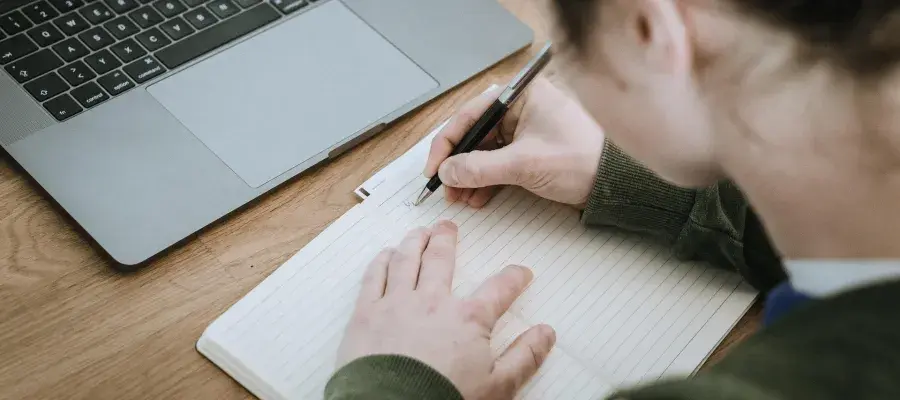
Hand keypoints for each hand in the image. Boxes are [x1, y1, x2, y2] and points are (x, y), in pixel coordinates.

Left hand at [336, 221, 556, 398]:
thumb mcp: (498, 387)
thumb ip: (524, 357)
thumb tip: (546, 333)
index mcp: (467, 319)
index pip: (498, 289)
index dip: (513, 278)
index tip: (520, 272)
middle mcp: (432, 302)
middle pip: (441, 260)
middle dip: (446, 240)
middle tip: (448, 227)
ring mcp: (396, 304)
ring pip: (405, 260)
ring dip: (413, 242)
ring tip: (418, 232)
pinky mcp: (366, 315)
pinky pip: (374, 278)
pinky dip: (380, 262)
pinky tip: (385, 255)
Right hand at [425, 77, 605, 207]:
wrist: (615, 182)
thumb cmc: (581, 159)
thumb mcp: (524, 164)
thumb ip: (480, 168)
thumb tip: (448, 172)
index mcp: (519, 96)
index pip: (469, 116)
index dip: (446, 144)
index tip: (434, 169)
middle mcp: (520, 108)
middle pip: (474, 135)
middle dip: (458, 164)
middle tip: (446, 188)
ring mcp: (525, 130)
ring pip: (484, 152)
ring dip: (469, 176)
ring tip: (461, 197)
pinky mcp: (530, 150)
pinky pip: (498, 163)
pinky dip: (486, 180)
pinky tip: (477, 197)